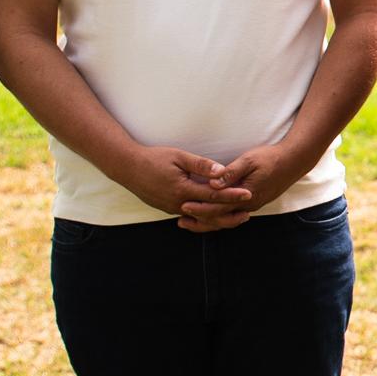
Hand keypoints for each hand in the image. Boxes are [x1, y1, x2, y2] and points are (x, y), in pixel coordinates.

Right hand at [115, 143, 240, 221]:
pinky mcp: (168, 209)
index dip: (232, 195)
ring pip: (199, 218)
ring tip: (236, 217)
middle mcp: (178, 203)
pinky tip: (215, 215)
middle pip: (209, 213)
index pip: (213, 195)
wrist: (127, 168)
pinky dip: (204, 217)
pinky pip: (190, 216)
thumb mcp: (178, 156)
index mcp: (182, 190)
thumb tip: (222, 171)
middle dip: (229, 213)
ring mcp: (172, 209)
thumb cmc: (153, 158)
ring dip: (218, 218)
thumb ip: (201, 165)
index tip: (248, 194)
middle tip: (248, 212)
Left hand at [178, 141, 294, 232]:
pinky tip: (208, 216)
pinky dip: (218, 218)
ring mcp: (252, 206)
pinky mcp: (252, 203)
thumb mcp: (250, 160)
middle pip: (221, 218)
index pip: (219, 207)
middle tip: (180, 219)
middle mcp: (249, 205)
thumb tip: (213, 183)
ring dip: (208, 222)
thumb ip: (231, 172)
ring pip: (226, 220)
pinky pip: (232, 215)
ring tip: (189, 222)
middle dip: (200, 219)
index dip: (200, 207)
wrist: (294, 161)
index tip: (183, 205)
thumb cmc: (271, 157)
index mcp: (247, 195)